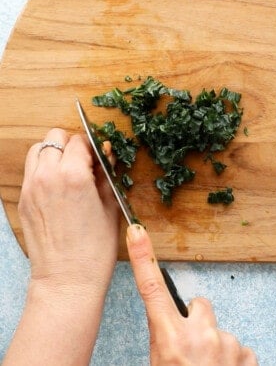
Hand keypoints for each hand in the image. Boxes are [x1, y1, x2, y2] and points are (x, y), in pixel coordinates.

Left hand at [18, 128, 120, 297]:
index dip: (92, 145)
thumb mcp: (111, 206)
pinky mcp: (23, 200)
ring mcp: (31, 188)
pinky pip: (31, 171)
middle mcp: (48, 176)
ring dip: (53, 153)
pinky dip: (43, 169)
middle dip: (71, 144)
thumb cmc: (95, 249)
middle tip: (84, 161)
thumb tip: (106, 153)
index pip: (79, 140)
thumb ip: (107, 174)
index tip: (98, 156)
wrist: (67, 279)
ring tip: (68, 171)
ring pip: (38, 150)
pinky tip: (57, 186)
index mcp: (74, 176)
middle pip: (54, 137)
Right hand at [126, 224, 257, 365]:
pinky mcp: (246, 355)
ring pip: (220, 331)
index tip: (137, 231)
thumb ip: (166, 338)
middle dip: (197, 321)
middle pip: (200, 306)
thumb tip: (171, 328)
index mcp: (171, 339)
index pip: (152, 288)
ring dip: (215, 347)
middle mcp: (200, 335)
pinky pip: (239, 348)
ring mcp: (226, 344)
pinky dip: (233, 360)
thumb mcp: (160, 363)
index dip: (143, 256)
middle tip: (193, 350)